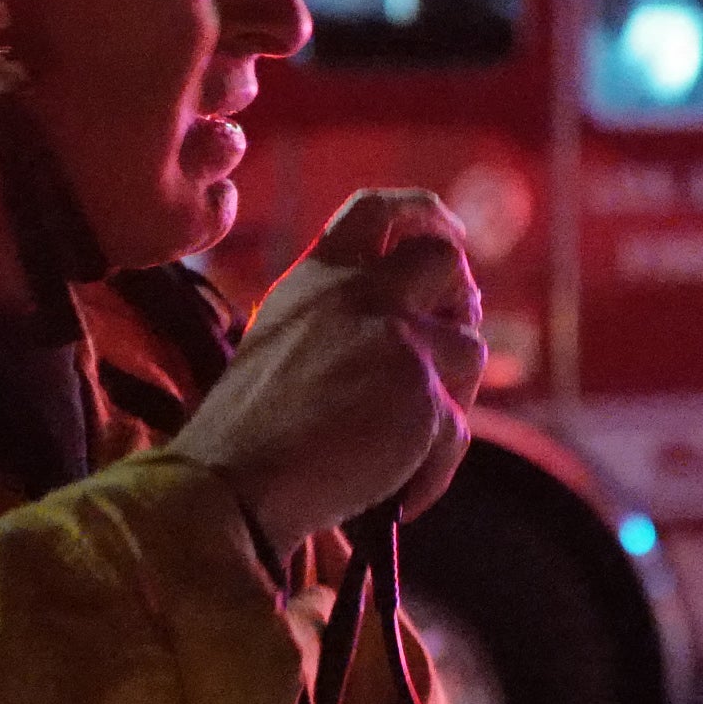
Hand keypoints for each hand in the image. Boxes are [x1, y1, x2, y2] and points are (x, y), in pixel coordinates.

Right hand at [168, 190, 483, 550]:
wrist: (234, 483)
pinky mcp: (422, 392)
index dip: (424, 213)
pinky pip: (458, 429)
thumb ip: (341, 316)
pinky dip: (434, 469)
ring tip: (407, 445)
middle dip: (461, 303)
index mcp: (318, 278)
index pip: (378, 209)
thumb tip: (420, 322)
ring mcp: (396, 337)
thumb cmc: (251, 432)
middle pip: (445, 262)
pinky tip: (401, 493)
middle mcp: (359, 293)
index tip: (451, 235)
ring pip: (469, 350)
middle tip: (446, 349)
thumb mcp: (284, 340)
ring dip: (452, 399)